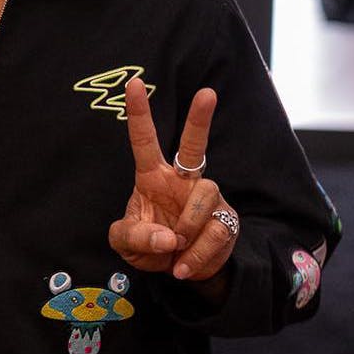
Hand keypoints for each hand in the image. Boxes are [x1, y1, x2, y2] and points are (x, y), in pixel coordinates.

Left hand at [107, 79, 237, 281]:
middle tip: (207, 93)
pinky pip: (216, 232)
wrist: (179, 270)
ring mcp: (208, 198)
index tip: (133, 83)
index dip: (138, 113)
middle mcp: (182, 181)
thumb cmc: (149, 245)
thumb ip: (135, 238)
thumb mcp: (126, 244)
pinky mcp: (227, 220)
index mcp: (152, 177)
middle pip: (193, 146)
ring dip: (188, 226)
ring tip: (176, 247)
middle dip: (200, 119)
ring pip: (205, 196)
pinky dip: (198, 254)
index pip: (144, 141)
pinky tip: (185, 264)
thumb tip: (166, 237)